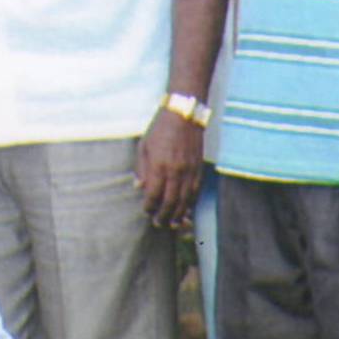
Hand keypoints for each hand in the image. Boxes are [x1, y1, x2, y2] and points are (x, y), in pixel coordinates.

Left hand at [133, 106, 203, 228]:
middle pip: (170, 201)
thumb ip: (141, 168)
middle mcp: (175, 171)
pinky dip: (191, 203)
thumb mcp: (143, 146)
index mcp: (159, 165)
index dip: (150, 206)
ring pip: (185, 199)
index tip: (146, 211)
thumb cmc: (160, 128)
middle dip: (164, 215)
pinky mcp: (199, 168)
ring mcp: (189, 170)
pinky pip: (196, 191)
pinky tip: (187, 210)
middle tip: (159, 224)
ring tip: (174, 223)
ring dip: (179, 214)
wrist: (184, 115)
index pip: (154, 194)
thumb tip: (139, 187)